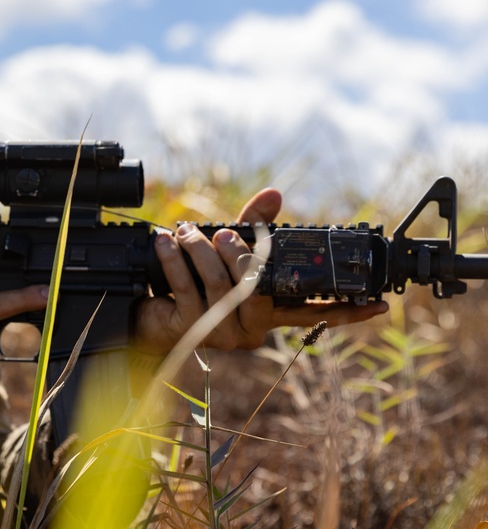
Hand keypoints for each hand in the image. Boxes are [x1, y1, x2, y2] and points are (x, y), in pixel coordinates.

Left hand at [132, 188, 388, 354]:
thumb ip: (254, 227)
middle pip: (259, 291)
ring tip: (187, 232)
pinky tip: (165, 243)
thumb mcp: (230, 252)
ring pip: (221, 286)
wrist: (152, 315)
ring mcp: (220, 332)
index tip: (377, 305)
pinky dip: (174, 259)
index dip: (346, 311)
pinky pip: (185, 287)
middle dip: (241, 256)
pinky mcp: (187, 328)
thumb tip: (274, 195)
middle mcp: (250, 329)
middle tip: (224, 235)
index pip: (313, 314)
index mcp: (268, 313)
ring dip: (202, 251)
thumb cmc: (197, 283)